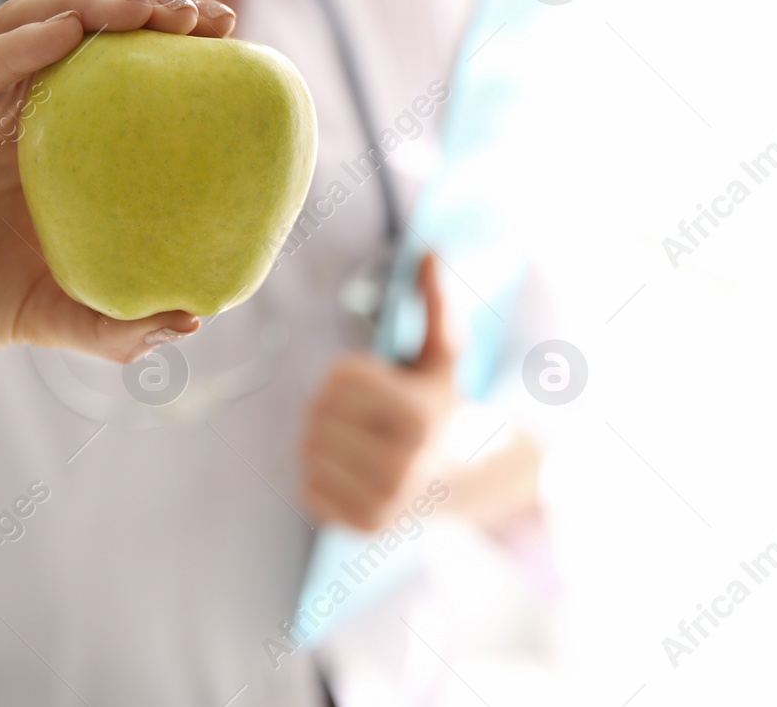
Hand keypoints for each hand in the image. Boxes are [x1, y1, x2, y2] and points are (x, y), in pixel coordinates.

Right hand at [0, 0, 236, 366]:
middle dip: (143, 6)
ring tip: (148, 7)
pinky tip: (63, 36)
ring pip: (21, 26)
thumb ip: (104, 323)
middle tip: (209, 16)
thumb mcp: (35, 316)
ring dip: (88, 7)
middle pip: (76, 25)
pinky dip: (11, 51)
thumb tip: (191, 323)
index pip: (111, 64)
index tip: (230, 36)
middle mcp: (0, 103)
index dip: (167, 40)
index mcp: (42, 136)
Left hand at [300, 254, 458, 530]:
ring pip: (307, 451)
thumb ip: (434, 302)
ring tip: (358, 440)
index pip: (338, 378)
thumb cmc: (444, 401)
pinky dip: (321, 476)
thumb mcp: (443, 353)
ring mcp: (384, 502)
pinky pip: (308, 490)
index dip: (349, 373)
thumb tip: (431, 249)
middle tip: (364, 414)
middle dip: (333, 405)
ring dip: (323, 439)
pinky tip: (354, 472)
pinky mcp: (365, 528)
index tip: (375, 382)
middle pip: (318, 413)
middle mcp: (403, 464)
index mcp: (419, 416)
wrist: (469, 476)